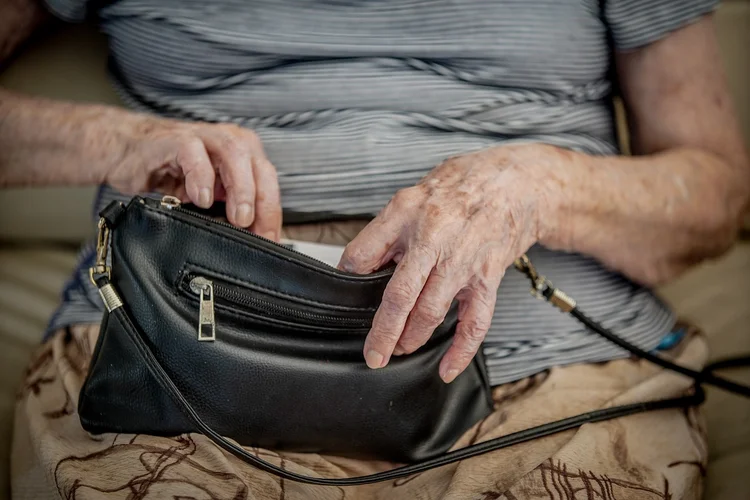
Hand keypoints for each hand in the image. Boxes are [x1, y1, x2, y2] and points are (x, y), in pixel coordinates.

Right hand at [104, 115, 280, 238]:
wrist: (127, 150)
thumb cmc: (172, 170)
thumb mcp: (208, 193)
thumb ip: (228, 209)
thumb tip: (251, 240)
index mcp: (243, 155)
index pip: (268, 183)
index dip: (272, 213)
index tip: (270, 240)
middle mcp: (229, 142)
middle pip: (259, 168)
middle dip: (263, 202)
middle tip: (257, 230)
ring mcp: (203, 137)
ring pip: (234, 155)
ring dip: (241, 188)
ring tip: (239, 217)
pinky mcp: (175, 140)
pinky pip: (193, 153)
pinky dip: (201, 177)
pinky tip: (202, 199)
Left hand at [338, 144, 560, 381]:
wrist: (516, 181)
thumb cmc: (461, 186)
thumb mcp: (412, 195)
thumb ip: (386, 230)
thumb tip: (359, 265)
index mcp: (405, 213)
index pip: (362, 253)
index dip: (347, 277)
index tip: (343, 296)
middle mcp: (432, 238)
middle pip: (399, 295)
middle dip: (382, 331)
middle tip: (372, 353)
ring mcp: (462, 260)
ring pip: (431, 312)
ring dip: (411, 338)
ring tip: (399, 349)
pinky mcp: (486, 277)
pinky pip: (474, 321)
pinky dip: (460, 350)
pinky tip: (447, 368)